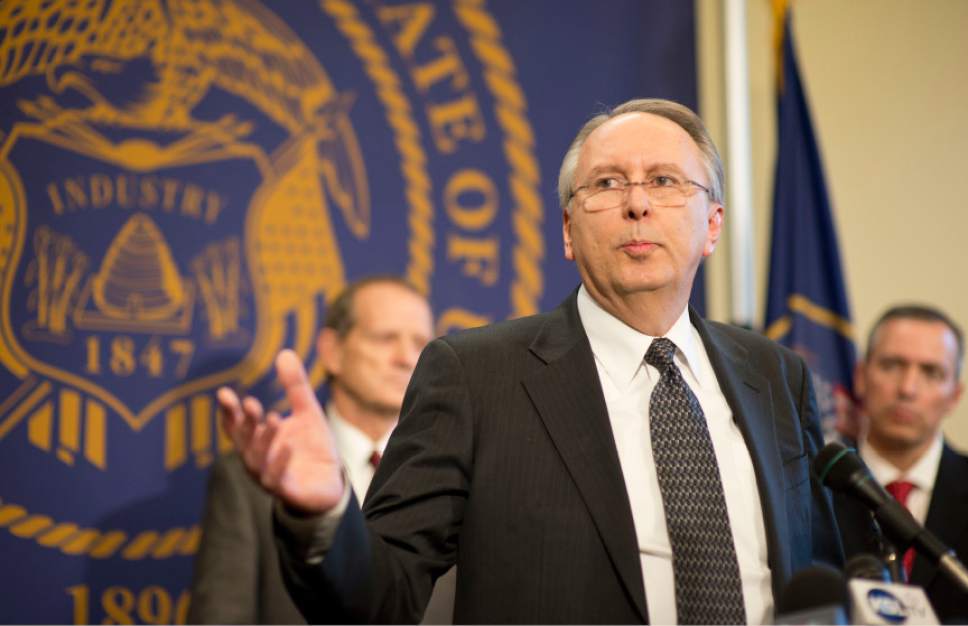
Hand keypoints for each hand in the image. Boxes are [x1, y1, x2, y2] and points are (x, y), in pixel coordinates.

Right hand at [218, 349, 344, 513]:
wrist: (330, 483)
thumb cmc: (312, 448)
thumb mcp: (307, 413)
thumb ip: (295, 387)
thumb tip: (285, 352)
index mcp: (257, 439)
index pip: (236, 425)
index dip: (228, 411)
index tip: (223, 393)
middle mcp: (256, 457)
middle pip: (242, 441)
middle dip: (244, 423)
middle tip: (250, 403)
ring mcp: (267, 476)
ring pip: (256, 459)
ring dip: (263, 439)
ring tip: (274, 418)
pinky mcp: (284, 491)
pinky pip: (275, 479)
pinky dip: (279, 463)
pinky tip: (287, 447)